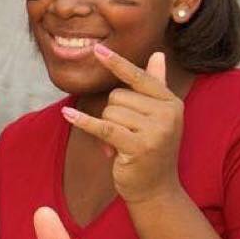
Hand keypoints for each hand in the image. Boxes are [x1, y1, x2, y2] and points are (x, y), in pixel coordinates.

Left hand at [62, 49, 185, 205]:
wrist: (156, 189)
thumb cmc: (151, 149)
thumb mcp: (158, 116)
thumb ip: (155, 85)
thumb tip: (158, 54)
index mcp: (171, 102)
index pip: (139, 77)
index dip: (117, 64)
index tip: (98, 49)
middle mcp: (168, 114)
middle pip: (117, 96)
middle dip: (112, 114)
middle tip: (125, 134)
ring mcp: (155, 131)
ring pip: (109, 112)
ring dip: (107, 127)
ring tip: (121, 144)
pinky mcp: (138, 147)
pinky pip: (103, 127)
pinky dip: (84, 122)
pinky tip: (67, 114)